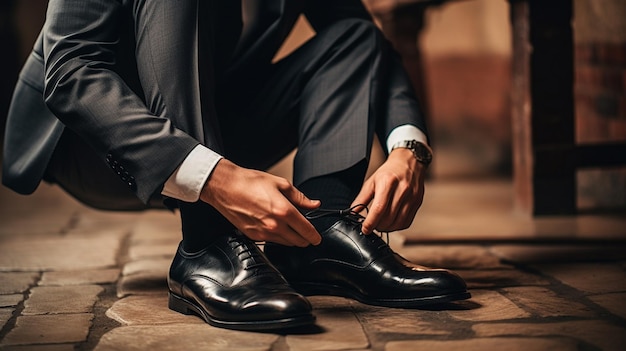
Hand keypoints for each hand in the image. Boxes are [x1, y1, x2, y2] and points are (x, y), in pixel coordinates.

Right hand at [200, 159, 321, 246]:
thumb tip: (314, 204)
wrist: (226, 187)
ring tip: (290, 227)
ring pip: (286, 244)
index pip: (307, 230)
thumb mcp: (280, 184)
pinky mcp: (253, 236)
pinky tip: (276, 226)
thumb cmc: (250, 182)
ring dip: (292, 238)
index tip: (317, 237)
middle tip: (306, 231)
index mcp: (284, 211)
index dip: (315, 236)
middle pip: (298, 242)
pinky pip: (272, 241)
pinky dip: (278, 237)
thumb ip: (300, 197)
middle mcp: (274, 225)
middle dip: (305, 238)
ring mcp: (263, 233)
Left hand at [351, 148, 425, 233]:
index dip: (370, 222)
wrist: (409, 162)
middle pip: (388, 218)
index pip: (379, 208)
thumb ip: (361, 198)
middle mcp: (402, 190)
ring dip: (387, 228)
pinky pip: (406, 222)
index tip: (365, 228)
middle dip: (377, 226)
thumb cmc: (389, 172)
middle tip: (372, 225)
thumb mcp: (372, 181)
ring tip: (380, 224)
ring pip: (398, 222)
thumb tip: (353, 212)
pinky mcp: (417, 203)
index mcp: (388, 182)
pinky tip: (391, 222)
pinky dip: (396, 226)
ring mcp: (412, 197)